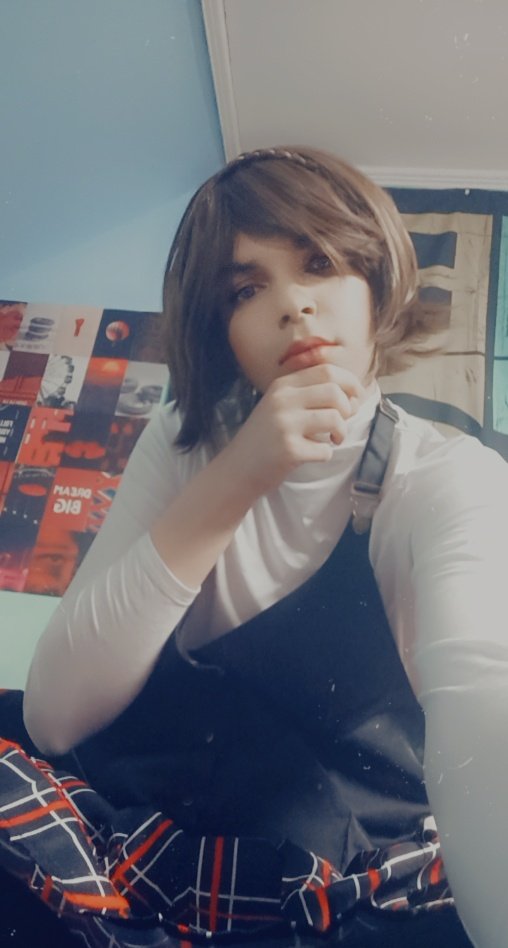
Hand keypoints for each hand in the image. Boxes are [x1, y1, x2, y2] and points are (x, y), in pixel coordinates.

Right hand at [224, 363, 365, 496]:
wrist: (237, 469)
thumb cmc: (266, 438)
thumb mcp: (280, 406)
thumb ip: (309, 394)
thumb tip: (353, 395)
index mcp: (283, 386)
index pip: (327, 370)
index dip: (350, 382)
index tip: (356, 398)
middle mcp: (283, 400)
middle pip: (334, 391)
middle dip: (349, 407)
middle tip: (344, 422)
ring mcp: (285, 425)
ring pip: (334, 418)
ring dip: (342, 432)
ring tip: (333, 439)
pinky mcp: (289, 450)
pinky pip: (325, 449)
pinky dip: (326, 454)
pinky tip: (313, 455)